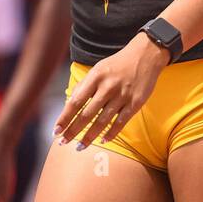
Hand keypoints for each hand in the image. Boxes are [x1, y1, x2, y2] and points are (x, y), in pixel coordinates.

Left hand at [54, 32, 170, 148]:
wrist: (146, 54)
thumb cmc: (118, 64)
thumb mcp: (98, 68)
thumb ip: (84, 85)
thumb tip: (70, 104)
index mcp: (95, 77)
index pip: (75, 102)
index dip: (64, 118)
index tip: (55, 130)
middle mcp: (107, 87)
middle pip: (86, 114)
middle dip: (73, 131)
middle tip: (63, 142)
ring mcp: (122, 95)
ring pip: (102, 121)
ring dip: (89, 136)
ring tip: (80, 147)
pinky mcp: (136, 102)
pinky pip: (121, 122)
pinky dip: (111, 133)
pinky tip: (103, 140)